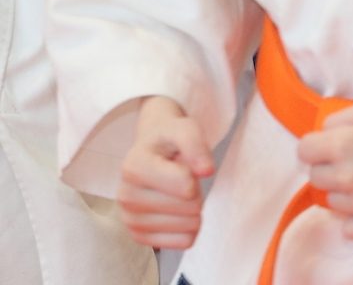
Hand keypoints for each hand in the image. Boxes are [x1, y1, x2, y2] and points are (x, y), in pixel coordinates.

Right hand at [119, 96, 212, 249]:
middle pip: (189, 206)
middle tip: (183, 178)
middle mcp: (125, 196)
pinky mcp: (139, 236)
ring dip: (194, 209)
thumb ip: (196, 145)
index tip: (184, 163)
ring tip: (178, 192)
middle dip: (196, 191)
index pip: (185, 185)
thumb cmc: (169, 140)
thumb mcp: (184, 129)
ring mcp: (129, 219)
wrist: (151, 151)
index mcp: (133, 167)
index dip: (196, 173)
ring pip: (189, 226)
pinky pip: (183, 242)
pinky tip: (179, 212)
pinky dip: (190, 228)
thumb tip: (207, 171)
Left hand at [296, 100, 352, 238]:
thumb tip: (321, 135)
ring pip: (333, 203)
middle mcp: (348, 176)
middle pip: (315, 178)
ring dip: (347, 192)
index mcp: (343, 144)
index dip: (317, 147)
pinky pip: (349, 228)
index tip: (332, 147)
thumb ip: (338, 119)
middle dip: (332, 168)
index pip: (303, 152)